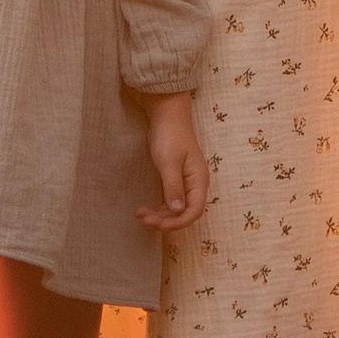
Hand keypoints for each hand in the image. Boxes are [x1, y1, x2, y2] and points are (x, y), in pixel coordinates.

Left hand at [139, 94, 209, 229]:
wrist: (166, 112)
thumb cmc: (169, 135)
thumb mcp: (169, 162)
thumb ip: (173, 187)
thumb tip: (178, 211)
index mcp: (198, 180)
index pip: (194, 211)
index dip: (178, 222)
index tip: (158, 225)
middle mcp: (194, 183)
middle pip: (183, 212)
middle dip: (165, 220)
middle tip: (144, 219)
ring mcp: (184, 180)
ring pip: (174, 207)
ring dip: (159, 214)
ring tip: (140, 215)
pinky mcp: (174, 177)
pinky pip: (168, 199)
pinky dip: (157, 206)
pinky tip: (144, 208)